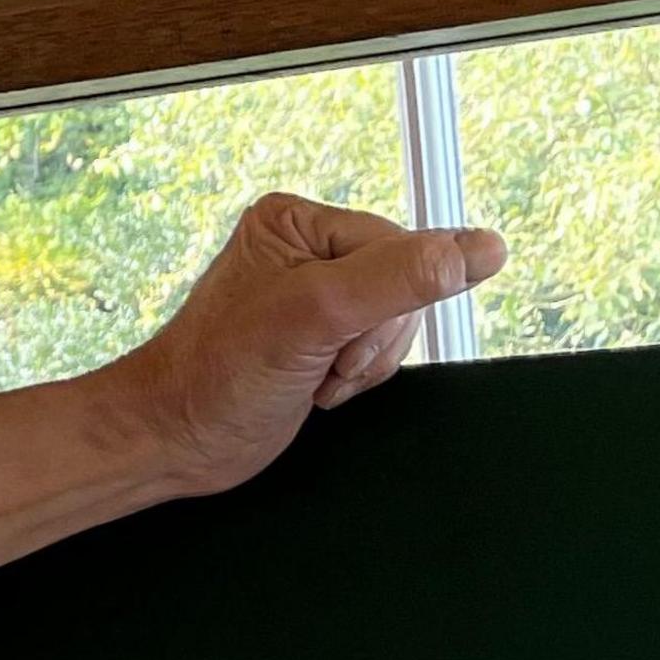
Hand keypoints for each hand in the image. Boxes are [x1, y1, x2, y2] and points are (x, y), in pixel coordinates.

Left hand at [94, 193, 508, 499]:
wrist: (176, 439)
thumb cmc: (220, 373)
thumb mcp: (317, 315)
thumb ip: (399, 278)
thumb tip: (482, 248)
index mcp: (296, 221)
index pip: (399, 246)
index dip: (388, 302)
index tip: (341, 336)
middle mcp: (305, 250)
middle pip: (405, 286)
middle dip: (374, 338)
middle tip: (324, 363)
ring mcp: (313, 297)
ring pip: (398, 322)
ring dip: (367, 363)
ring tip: (316, 378)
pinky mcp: (319, 339)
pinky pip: (379, 350)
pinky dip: (360, 377)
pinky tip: (319, 389)